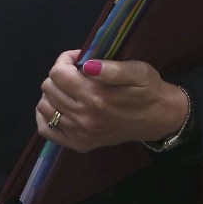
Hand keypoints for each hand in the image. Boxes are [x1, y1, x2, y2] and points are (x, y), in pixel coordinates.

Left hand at [35, 50, 189, 152]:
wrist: (158, 119)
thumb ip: (112, 68)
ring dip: (53, 93)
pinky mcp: (79, 144)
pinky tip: (60, 107)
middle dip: (59, 75)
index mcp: (96, 96)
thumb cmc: (148, 90)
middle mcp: (84, 117)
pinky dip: (46, 116)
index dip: (65, 60)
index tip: (79, 59)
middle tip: (76, 73)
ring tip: (70, 89)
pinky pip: (46, 130)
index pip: (58, 73)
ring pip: (44, 106)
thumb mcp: (138, 71)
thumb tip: (87, 66)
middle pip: (48, 88)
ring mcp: (80, 133)